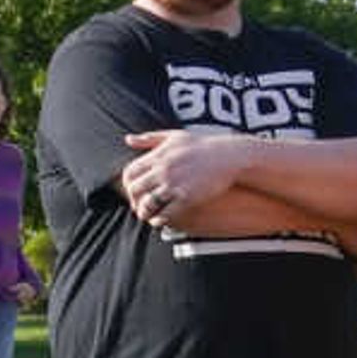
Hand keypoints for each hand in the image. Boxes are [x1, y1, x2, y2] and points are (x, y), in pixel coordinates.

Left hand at [119, 125, 246, 226]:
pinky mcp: (187, 197)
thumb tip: (128, 139)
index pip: (130, 173)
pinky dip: (159, 220)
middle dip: (133, 201)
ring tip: (147, 216)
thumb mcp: (174, 136)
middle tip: (138, 207)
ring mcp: (174, 184)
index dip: (127, 185)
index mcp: (158, 156)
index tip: (132, 191)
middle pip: (135, 190)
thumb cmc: (202, 145)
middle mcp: (163, 170)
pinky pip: (166, 213)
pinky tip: (160, 221)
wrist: (228, 156)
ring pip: (148, 204)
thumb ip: (149, 138)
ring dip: (144, 213)